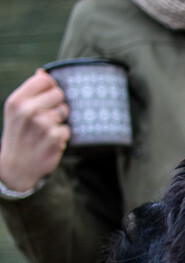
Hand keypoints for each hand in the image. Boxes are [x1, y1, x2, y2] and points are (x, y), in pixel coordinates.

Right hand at [0, 69, 70, 192]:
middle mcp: (27, 110)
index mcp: (16, 100)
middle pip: (58, 94)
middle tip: (46, 117)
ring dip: (58, 122)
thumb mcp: (16, 111)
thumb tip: (42, 72)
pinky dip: (62, 136)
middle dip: (56, 105)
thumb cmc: (19, 134)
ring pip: (64, 112)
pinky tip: (50, 141)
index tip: (46, 98)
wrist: (15, 167)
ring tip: (46, 131)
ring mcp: (41, 124)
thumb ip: (31, 92)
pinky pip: (67, 129)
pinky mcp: (54, 138)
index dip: (50, 88)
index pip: (44, 80)